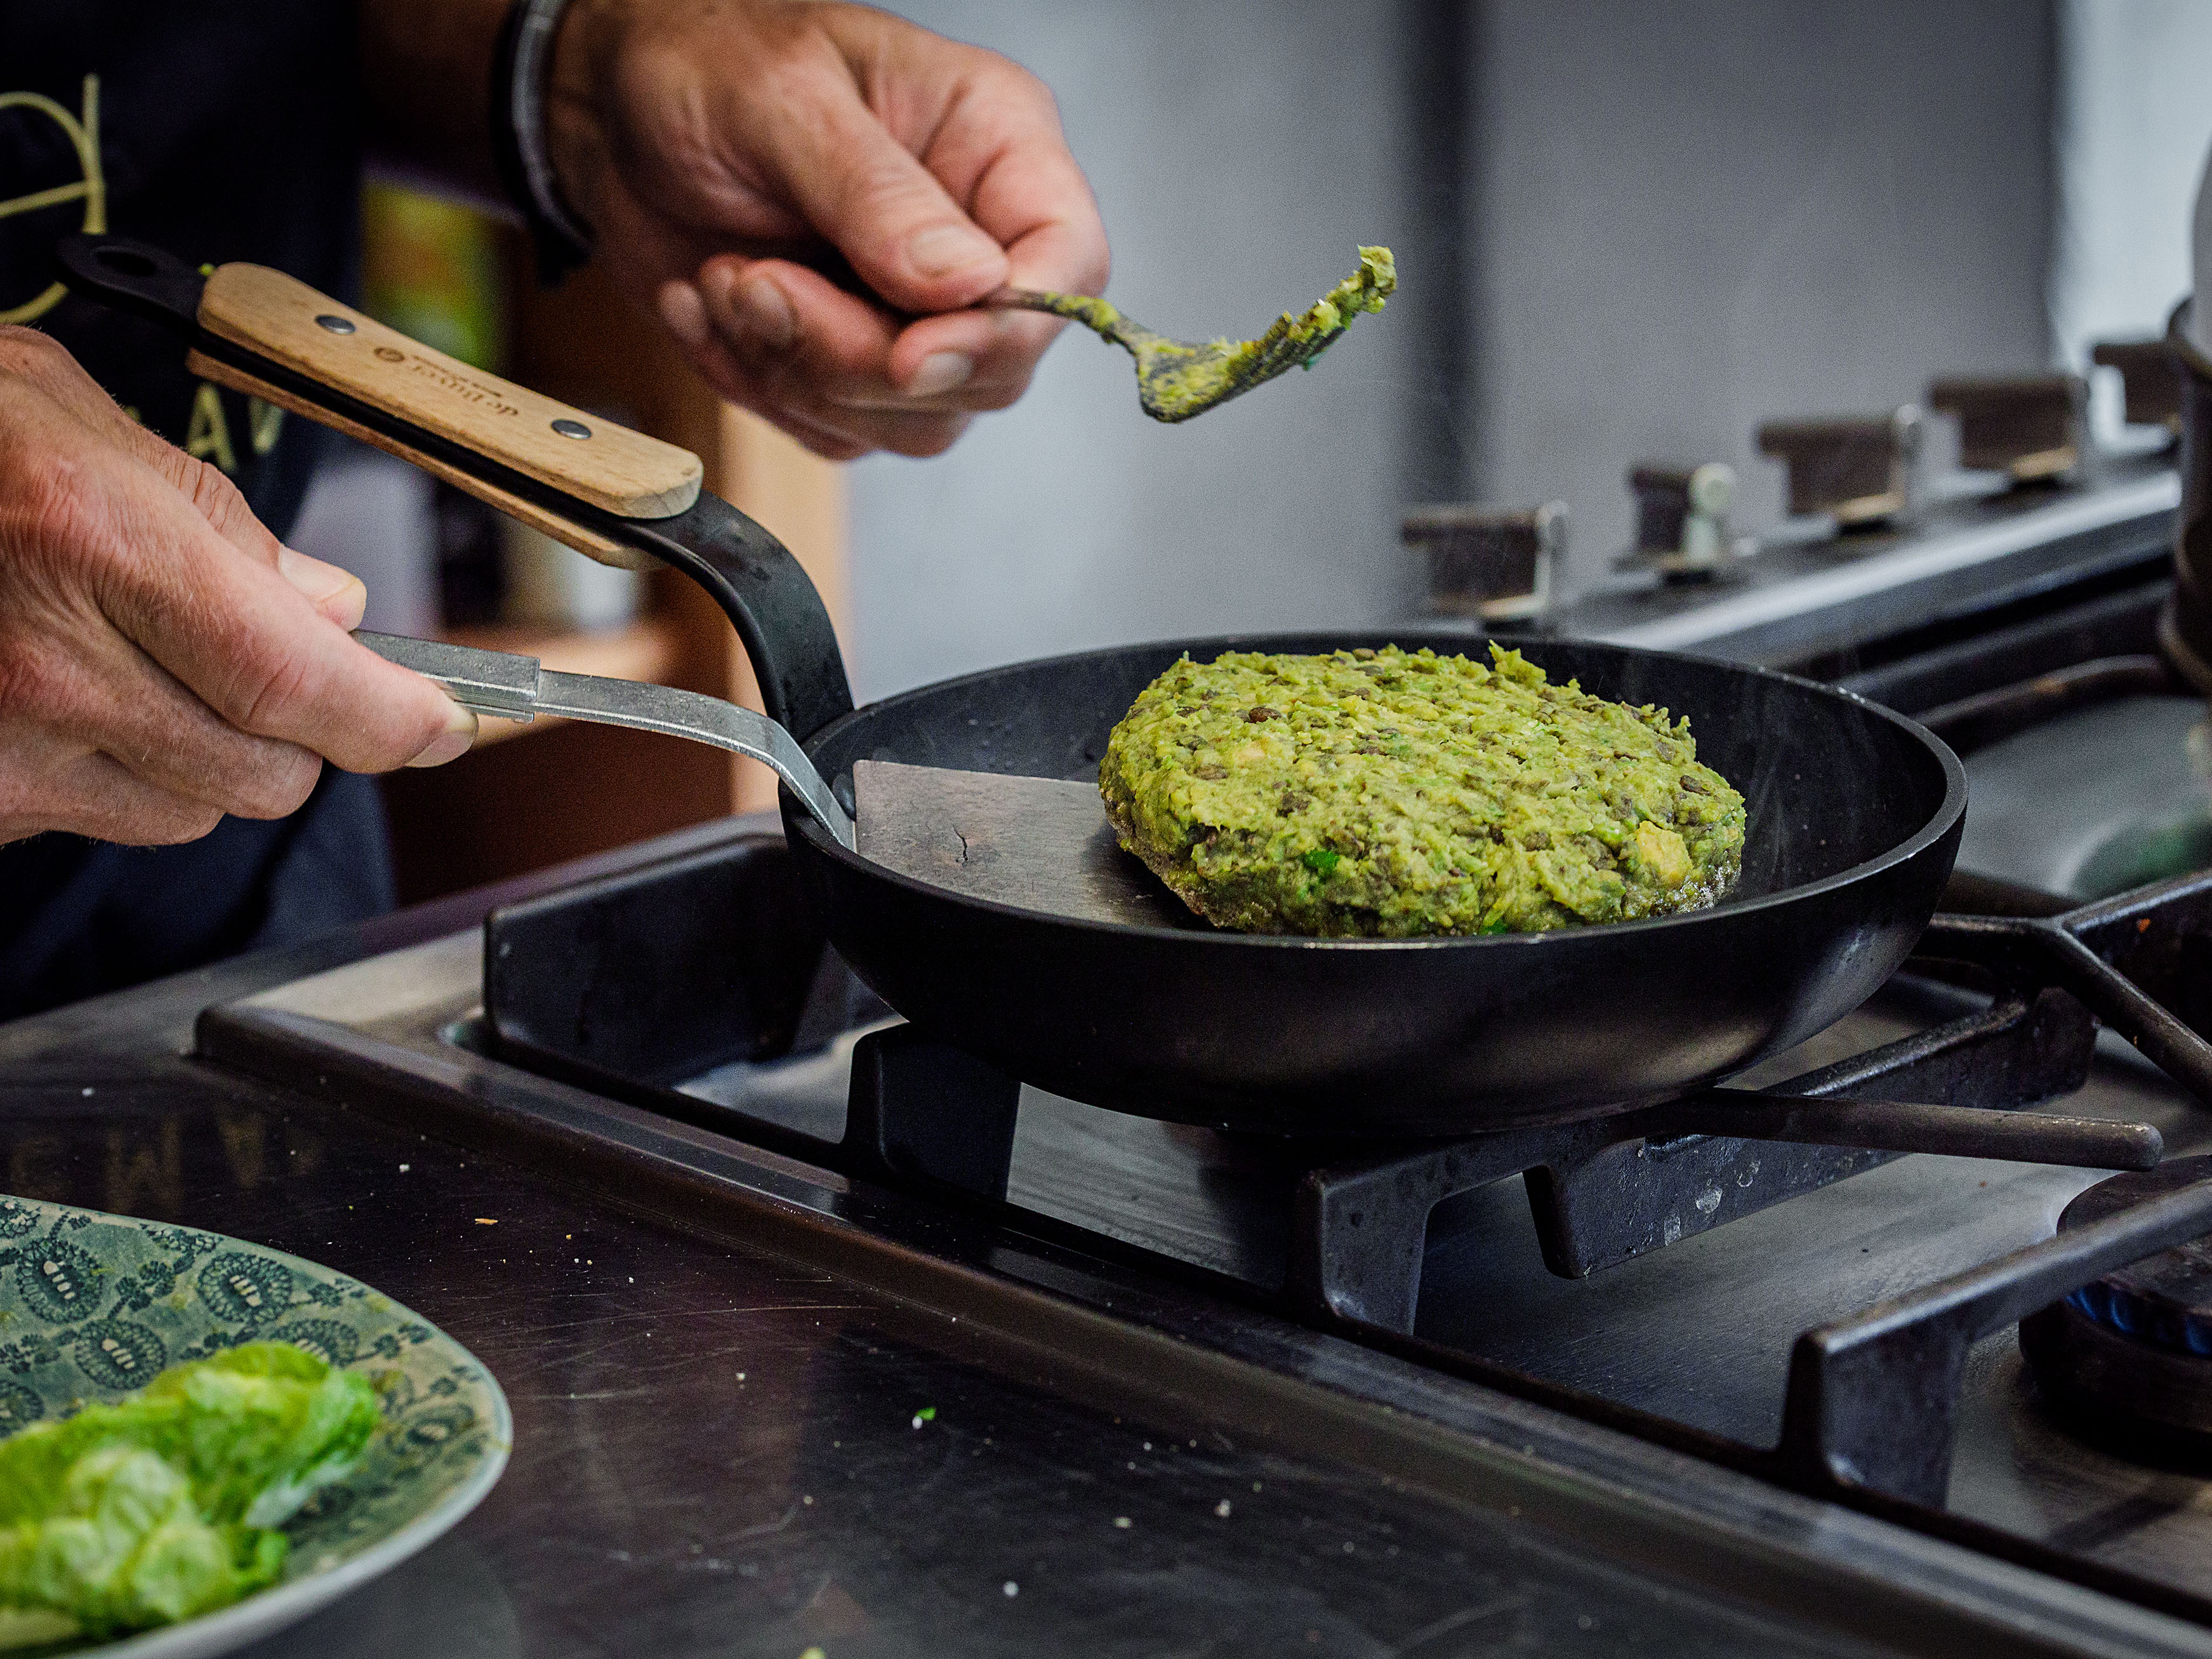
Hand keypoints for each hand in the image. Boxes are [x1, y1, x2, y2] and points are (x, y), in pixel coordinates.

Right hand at [0, 328, 477, 847]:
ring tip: (126, 659)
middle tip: (260, 659)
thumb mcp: (66, 415)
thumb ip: (217, 519)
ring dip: (201, 754)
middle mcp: (50, 671)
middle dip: (296, 731)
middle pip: (264, 776)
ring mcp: (1, 752)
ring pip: (188, 810)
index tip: (450, 724)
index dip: (398, 720)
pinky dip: (110, 770)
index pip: (301, 687)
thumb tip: (332, 609)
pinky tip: (53, 690)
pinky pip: (94, 818)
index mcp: (96, 550)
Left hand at [545, 0, 1109, 458]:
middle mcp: (973, 239)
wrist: (609, 106)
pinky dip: (755, 383)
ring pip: (912, 419)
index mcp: (995, 144)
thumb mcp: (783, 99)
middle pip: (988, 367)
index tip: (910, 351)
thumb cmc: (704, 59)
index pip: (1069, 264)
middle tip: (757, 283)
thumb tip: (966, 284)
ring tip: (724, 279)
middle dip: (860, 356)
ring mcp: (916, 315)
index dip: (1007, 329)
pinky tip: (710, 303)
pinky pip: (833, 430)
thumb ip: (877, 196)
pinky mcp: (852, 366)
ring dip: (796, 370)